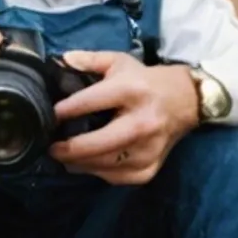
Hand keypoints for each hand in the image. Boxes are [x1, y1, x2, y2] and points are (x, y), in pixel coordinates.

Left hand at [48, 52, 201, 186]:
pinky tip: (87, 162)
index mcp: (133, 91)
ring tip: (64, 155)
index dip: (66, 110)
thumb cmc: (147, 81)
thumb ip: (89, 60)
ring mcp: (148, 149)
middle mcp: (143, 122)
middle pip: (98, 143)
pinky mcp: (149, 169)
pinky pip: (114, 177)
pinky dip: (96, 171)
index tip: (50, 115)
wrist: (187, 101)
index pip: (92, 102)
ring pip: (103, 165)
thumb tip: (61, 62)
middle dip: (69, 148)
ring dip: (78, 162)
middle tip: (51, 146)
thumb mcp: (119, 62)